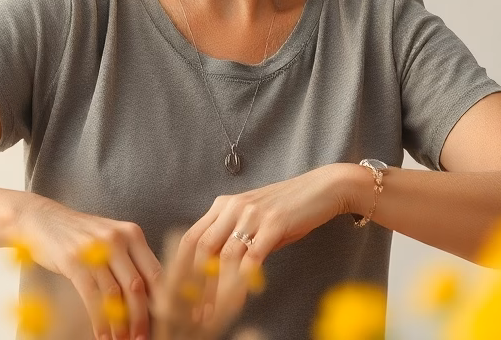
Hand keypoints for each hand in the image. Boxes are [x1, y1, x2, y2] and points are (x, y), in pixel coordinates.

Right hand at [13, 194, 161, 339]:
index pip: (155, 272)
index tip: (164, 322)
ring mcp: (95, 249)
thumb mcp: (111, 240)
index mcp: (132, 234)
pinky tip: (102, 335)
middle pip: (137, 285)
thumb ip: (130, 262)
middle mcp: (118, 239)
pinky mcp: (74, 261)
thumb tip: (150, 299)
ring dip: (120, 323)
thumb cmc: (81, 235)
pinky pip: (92, 297)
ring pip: (115, 294)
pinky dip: (99, 321)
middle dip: (142, 317)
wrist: (43, 219)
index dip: (162, 301)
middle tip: (143, 337)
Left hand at [155, 164, 360, 335]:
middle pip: (201, 247)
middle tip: (191, 311)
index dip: (180, 267)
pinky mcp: (274, 223)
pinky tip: (238, 299)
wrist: (323, 188)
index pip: (191, 237)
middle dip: (194, 283)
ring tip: (212, 313)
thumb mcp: (255, 219)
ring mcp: (253, 214)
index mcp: (223, 205)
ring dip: (216, 288)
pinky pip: (252, 257)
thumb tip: (217, 272)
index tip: (177, 294)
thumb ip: (235, 239)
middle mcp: (232, 206)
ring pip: (224, 256)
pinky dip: (242, 281)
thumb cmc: (289, 208)